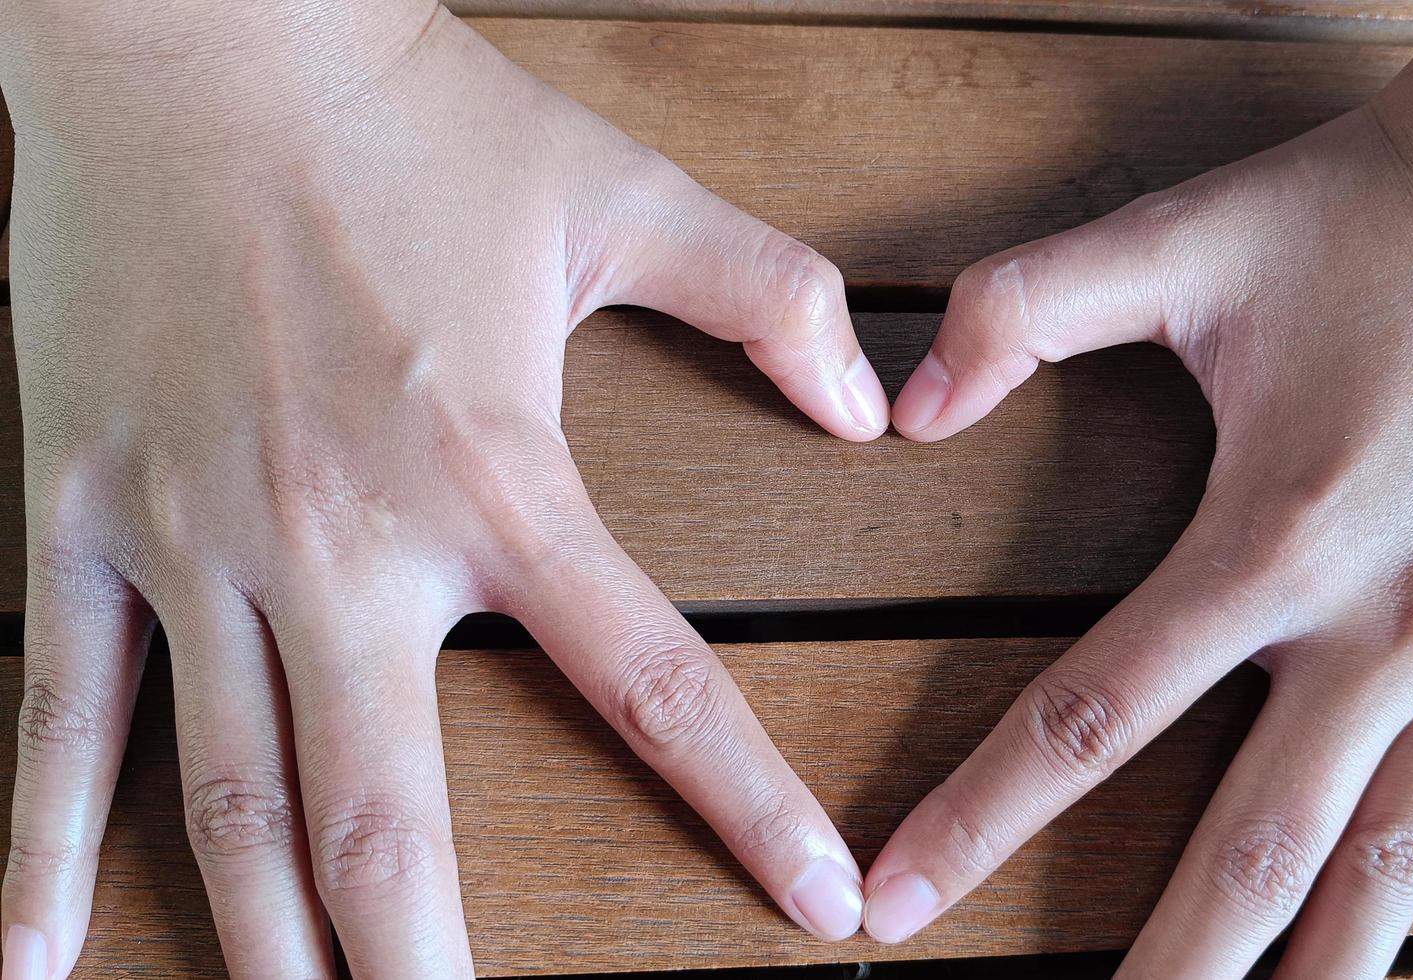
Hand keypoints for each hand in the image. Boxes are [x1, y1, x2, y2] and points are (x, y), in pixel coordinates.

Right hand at [0, 4, 884, 975]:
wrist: (194, 31)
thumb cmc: (410, 114)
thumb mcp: (621, 193)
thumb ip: (768, 296)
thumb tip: (878, 404)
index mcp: (497, 476)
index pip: (655, 683)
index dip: (748, 809)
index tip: (819, 910)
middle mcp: (343, 544)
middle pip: (392, 818)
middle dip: (433, 970)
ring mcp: (193, 543)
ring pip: (225, 802)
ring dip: (266, 950)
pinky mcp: (79, 516)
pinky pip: (57, 715)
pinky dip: (38, 849)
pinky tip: (34, 969)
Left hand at [861, 0, 1412, 974]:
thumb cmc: (1373, 209)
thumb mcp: (1180, 238)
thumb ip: (1022, 310)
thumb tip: (905, 406)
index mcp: (1266, 538)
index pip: (1093, 716)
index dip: (980, 820)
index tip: (900, 904)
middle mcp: (1383, 619)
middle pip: (1255, 839)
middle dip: (1174, 964)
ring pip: (1406, 851)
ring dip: (1337, 968)